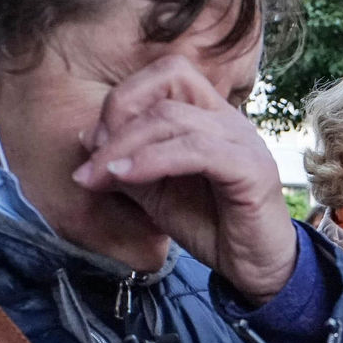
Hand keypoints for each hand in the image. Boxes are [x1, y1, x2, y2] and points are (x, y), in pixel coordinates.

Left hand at [72, 55, 297, 300]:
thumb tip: (87, 135)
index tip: (93, 144)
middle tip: (91, 165)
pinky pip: (195, 150)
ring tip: (100, 176)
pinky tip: (127, 178)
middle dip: (116, 120)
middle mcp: (230, 119)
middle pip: (166, 86)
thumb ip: (126, 163)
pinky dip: (152, 160)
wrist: (254, 268)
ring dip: (125, 146)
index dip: (124, 98)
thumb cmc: (212, 226)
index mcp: (210, 116)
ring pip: (174, 117)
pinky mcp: (251, 169)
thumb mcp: (155, 192)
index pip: (167, 74)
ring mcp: (243, 140)